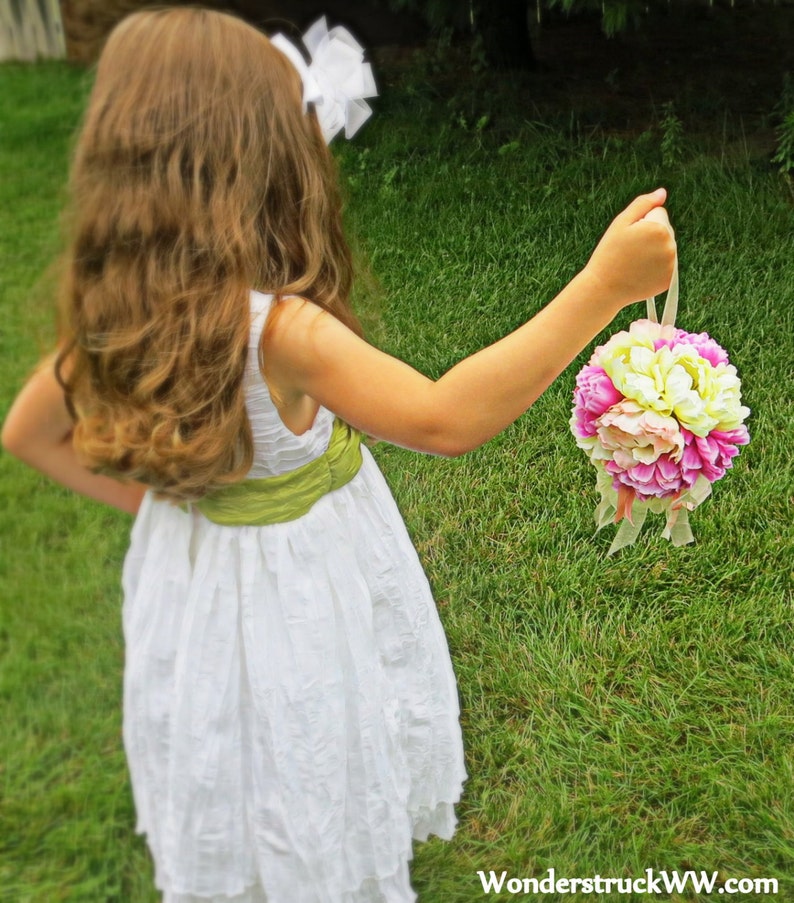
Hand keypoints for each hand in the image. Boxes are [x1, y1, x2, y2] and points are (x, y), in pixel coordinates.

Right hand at [584, 189, 676, 309]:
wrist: (604, 288)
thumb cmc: (608, 253)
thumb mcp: (620, 223)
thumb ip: (643, 203)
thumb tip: (662, 192)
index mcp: (660, 228)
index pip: (659, 213)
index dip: (642, 221)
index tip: (629, 236)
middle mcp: (670, 246)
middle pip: (665, 230)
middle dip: (650, 235)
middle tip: (630, 250)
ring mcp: (671, 264)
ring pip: (666, 247)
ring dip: (654, 251)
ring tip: (634, 262)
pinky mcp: (669, 279)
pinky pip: (666, 264)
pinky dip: (656, 267)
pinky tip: (640, 273)